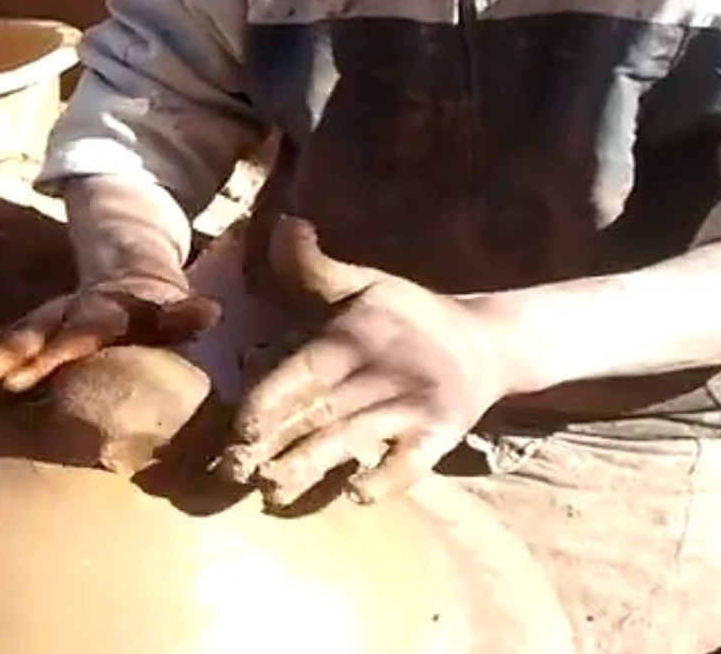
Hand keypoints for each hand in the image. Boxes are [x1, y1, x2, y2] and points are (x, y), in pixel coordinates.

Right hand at [0, 277, 220, 391]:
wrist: (118, 278)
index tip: (42, 367)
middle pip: (26, 336)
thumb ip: (181, 315)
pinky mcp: (15, 343)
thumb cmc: (148, 309)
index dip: (63, 346)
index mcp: (97, 313)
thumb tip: (209, 312)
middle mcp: (57, 319)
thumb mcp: (170, 308)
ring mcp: (32, 329)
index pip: (82, 330)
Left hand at [219, 217, 516, 505]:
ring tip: (272, 493)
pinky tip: (352, 497)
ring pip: (354, 441)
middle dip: (274, 445)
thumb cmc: (410, 315)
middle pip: (320, 414)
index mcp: (356, 337)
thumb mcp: (366, 284)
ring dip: (312, 469)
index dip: (269, 401)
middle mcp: (382, 374)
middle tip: (231, 472)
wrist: (489, 341)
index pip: (305, 373)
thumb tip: (284, 224)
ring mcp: (413, 408)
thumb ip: (316, 267)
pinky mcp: (440, 437)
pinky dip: (384, 481)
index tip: (239, 428)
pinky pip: (411, 464)